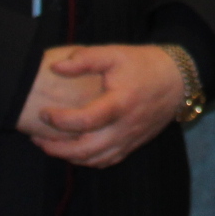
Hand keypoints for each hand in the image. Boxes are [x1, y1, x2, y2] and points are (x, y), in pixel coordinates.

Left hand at [25, 44, 185, 167]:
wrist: (176, 80)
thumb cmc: (143, 64)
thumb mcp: (115, 54)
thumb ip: (85, 59)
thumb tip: (55, 68)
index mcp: (120, 103)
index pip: (86, 120)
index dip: (61, 120)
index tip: (44, 112)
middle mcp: (124, 127)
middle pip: (87, 150)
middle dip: (57, 148)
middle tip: (38, 138)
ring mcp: (129, 139)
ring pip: (95, 160)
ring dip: (69, 158)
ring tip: (49, 146)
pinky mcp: (133, 145)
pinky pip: (107, 161)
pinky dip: (87, 161)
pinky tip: (73, 152)